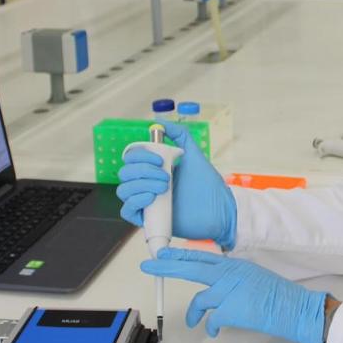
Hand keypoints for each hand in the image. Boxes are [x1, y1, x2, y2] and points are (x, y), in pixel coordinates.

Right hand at [116, 121, 236, 249]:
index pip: (131, 158)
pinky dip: (135, 201)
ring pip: (124, 190)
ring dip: (140, 185)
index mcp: (154, 168)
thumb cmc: (208, 185)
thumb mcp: (194, 155)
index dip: (140, 156)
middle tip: (167, 177)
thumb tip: (160, 122)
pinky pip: (127, 210)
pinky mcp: (147, 219)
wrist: (218, 211)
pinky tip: (151, 198)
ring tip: (163, 188)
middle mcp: (147, 184)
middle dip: (143, 171)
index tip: (160, 159)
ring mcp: (146, 202)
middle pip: (125, 173)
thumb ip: (179, 135)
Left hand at [141, 248, 326, 342]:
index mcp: (234, 264)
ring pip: (200, 300)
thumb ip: (232, 277)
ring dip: (193, 313)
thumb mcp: (253, 276)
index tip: (164, 254)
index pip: (201, 256)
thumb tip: (216, 285)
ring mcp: (229, 290)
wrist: (293, 308)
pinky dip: (212, 327)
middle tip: (149, 266)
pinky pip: (212, 320)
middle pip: (191, 267)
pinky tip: (215, 332)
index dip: (180, 255)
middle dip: (167, 267)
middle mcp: (229, 273)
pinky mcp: (230, 309)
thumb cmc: (276, 295)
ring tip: (192, 322)